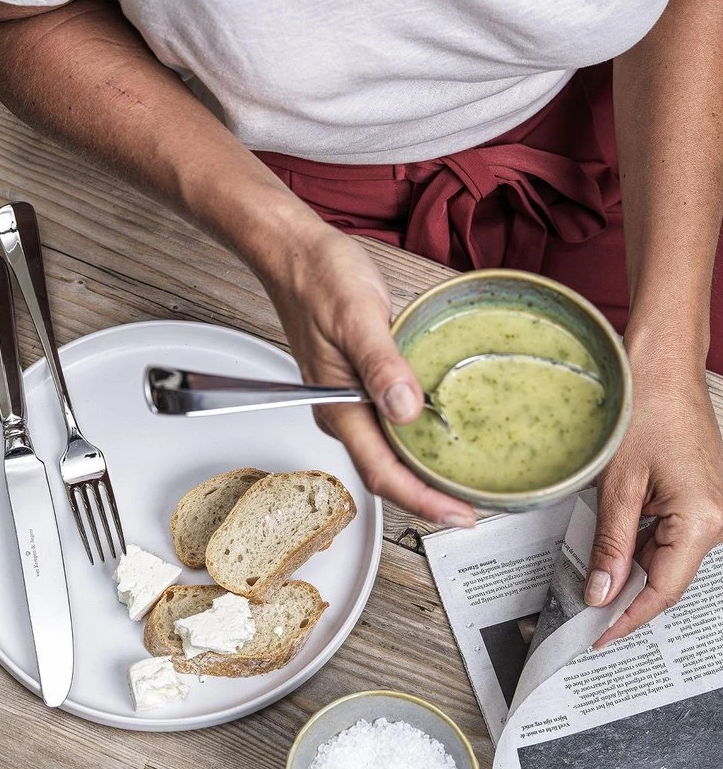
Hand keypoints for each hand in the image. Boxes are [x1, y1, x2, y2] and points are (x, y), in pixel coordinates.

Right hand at [250, 203, 476, 526]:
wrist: (294, 253)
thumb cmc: (319, 277)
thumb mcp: (356, 314)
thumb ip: (381, 363)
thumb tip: (406, 409)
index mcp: (337, 404)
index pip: (381, 472)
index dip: (422, 501)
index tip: (459, 516)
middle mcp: (340, 410)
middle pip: (385, 472)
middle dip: (428, 496)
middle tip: (475, 506)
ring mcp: (346, 398)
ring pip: (386, 452)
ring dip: (423, 471)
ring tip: (464, 479)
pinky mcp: (355, 383)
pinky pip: (386, 426)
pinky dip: (415, 441)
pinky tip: (440, 432)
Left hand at [588, 340, 722, 645]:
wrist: (661, 366)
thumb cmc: (644, 411)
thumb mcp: (618, 484)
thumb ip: (611, 542)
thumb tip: (601, 593)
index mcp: (703, 523)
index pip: (661, 591)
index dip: (628, 619)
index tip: (598, 639)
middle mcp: (715, 521)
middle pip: (665, 578)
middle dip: (625, 599)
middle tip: (584, 619)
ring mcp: (709, 508)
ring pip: (663, 556)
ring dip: (629, 570)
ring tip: (589, 585)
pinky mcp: (696, 496)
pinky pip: (667, 533)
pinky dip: (637, 544)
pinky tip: (610, 550)